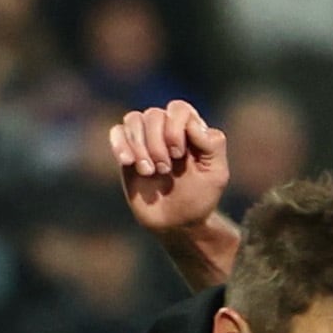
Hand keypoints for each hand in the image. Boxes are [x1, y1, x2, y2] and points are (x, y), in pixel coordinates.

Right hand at [108, 100, 229, 236]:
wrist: (177, 223)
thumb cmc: (200, 198)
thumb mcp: (217, 174)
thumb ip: (213, 145)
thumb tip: (192, 123)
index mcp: (190, 129)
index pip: (178, 109)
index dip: (175, 128)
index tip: (179, 155)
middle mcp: (166, 129)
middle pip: (154, 114)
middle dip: (157, 142)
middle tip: (165, 169)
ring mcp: (145, 140)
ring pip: (133, 120)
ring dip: (139, 145)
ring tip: (148, 171)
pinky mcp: (127, 153)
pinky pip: (116, 132)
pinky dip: (119, 144)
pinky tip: (128, 162)